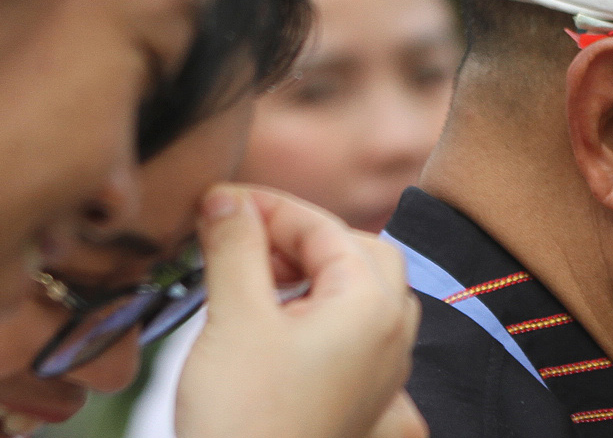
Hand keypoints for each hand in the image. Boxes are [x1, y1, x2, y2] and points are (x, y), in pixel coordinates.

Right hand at [177, 185, 424, 437]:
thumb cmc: (244, 415)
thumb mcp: (233, 317)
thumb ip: (235, 247)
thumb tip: (226, 197)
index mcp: (374, 304)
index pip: (327, 228)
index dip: (268, 207)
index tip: (218, 199)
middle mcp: (394, 333)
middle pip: (359, 253)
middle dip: (302, 237)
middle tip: (242, 237)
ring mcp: (384, 372)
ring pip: (359, 294)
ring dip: (310, 274)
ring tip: (252, 278)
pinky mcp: (361, 401)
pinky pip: (352, 334)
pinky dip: (315, 312)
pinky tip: (270, 324)